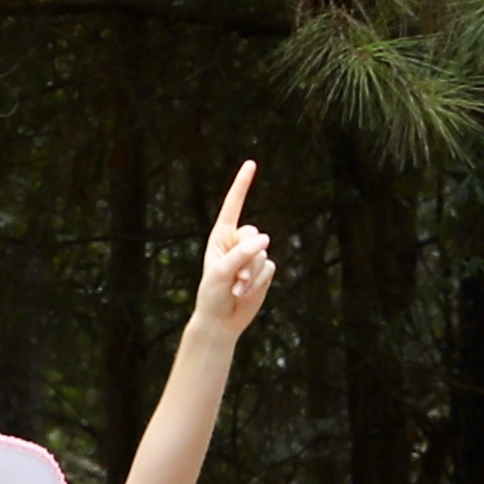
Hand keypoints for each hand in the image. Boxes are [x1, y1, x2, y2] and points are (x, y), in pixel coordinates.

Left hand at [181, 162, 272, 345]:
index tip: (251, 163)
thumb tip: (266, 239)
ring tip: (237, 289)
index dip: (242, 184)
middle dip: (247, 257)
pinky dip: (259, 282)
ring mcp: (251, 256)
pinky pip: (270, 267)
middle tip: (235, 278)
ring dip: (251, 274)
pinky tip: (245, 293)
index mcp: (221, 236)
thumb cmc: (212, 294)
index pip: (233, 205)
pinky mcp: (263, 271)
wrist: (221, 319)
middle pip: (253, 234)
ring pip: (263, 253)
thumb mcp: (221, 271)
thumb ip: (242, 253)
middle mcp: (237, 242)